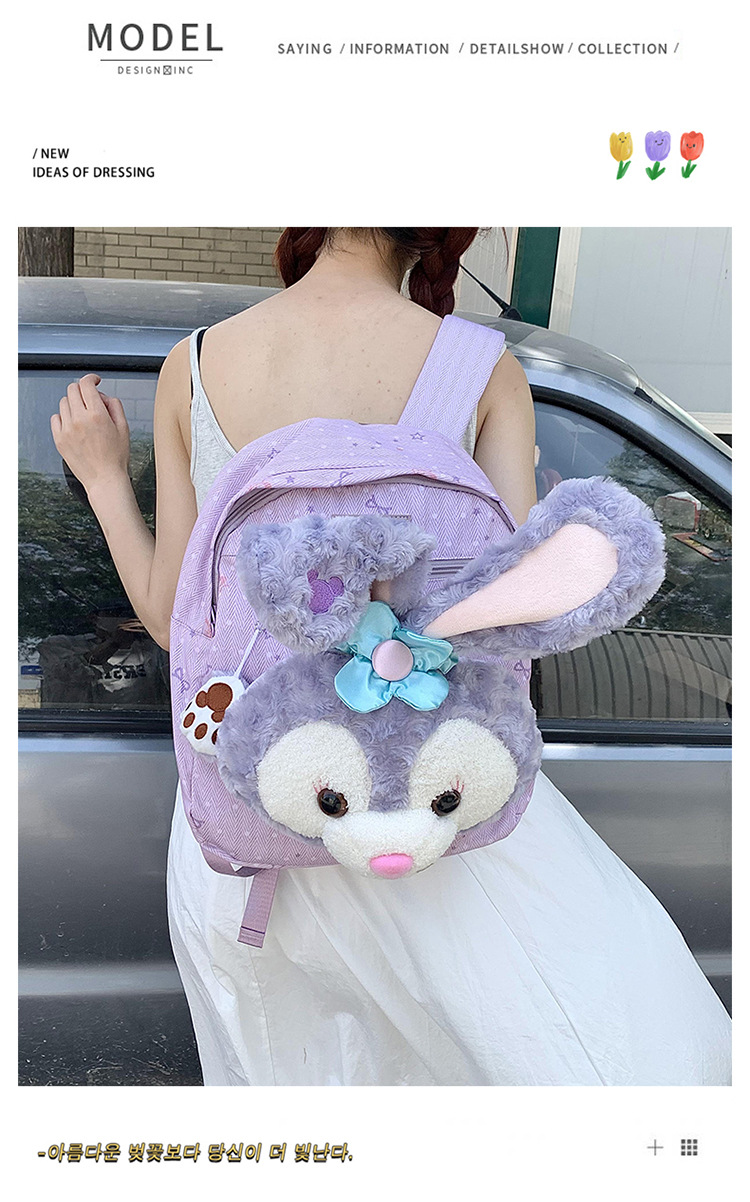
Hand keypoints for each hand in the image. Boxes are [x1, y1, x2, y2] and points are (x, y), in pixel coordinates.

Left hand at [51, 374, 130, 494]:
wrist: (105, 479)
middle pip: (72, 389)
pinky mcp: (59, 439)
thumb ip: (115, 405)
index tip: (94, 381)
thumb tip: (103, 396)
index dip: (91, 378)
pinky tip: (74, 424)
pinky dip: (64, 417)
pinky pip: (55, 418)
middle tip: (90, 399)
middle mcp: (79, 420)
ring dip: (73, 404)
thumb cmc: (116, 457)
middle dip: (82, 390)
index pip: (86, 384)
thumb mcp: (124, 427)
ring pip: (64, 403)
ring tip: (83, 416)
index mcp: (97, 415)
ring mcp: (67, 429)